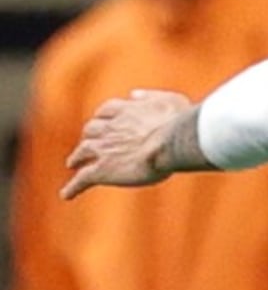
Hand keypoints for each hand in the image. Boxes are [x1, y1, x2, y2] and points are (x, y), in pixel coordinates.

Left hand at [65, 90, 203, 197]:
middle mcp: (108, 127)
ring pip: (83, 151)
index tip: (103, 121)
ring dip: (77, 157)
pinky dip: (73, 187)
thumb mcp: (170, 100)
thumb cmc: (177, 121)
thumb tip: (133, 94)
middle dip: (90, 136)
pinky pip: (83, 179)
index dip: (104, 118)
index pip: (106, 111)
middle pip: (91, 130)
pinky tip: (67, 195)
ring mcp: (102, 149)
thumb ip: (150, 97)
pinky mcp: (102, 170)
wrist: (171, 142)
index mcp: (124, 110)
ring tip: (73, 163)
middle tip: (89, 144)